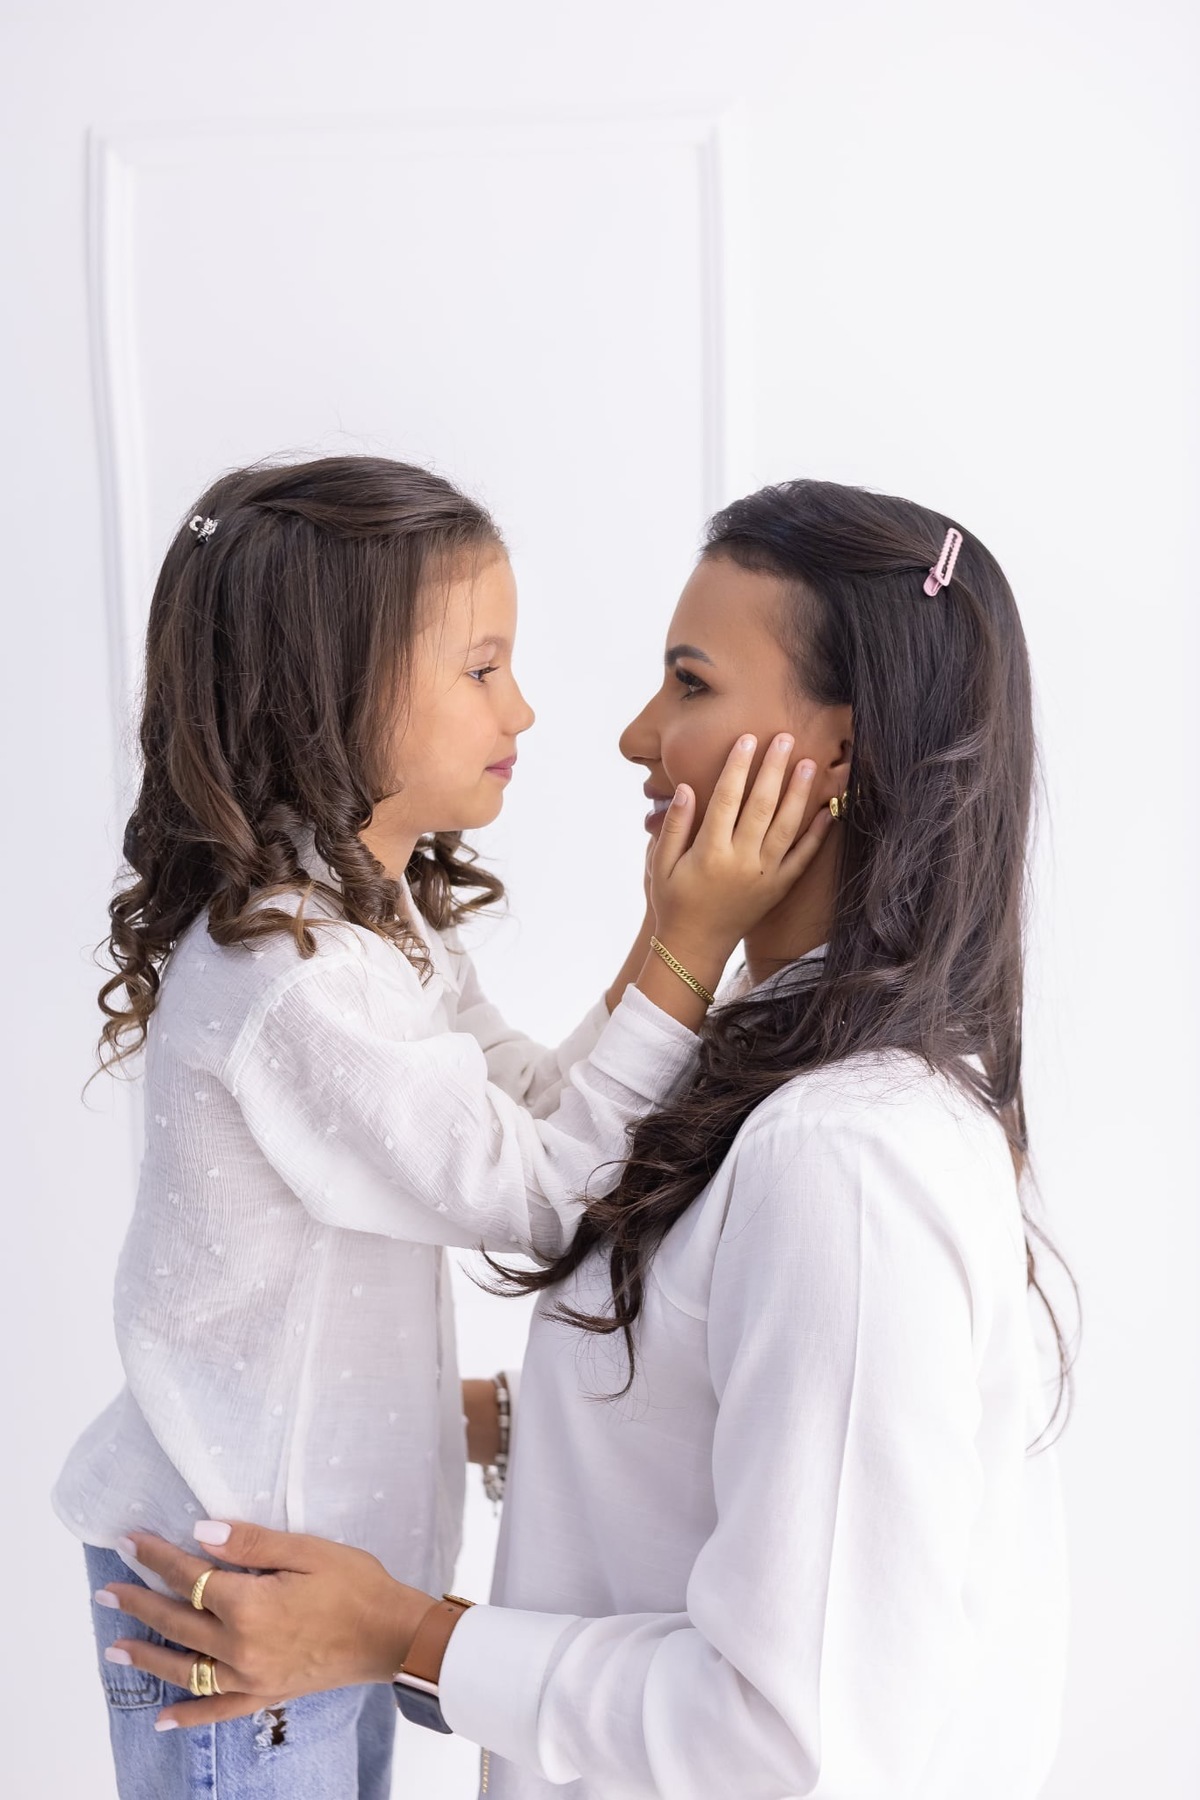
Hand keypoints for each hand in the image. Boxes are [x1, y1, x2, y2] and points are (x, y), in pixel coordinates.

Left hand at [95, 1524, 432, 1729]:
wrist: (392, 1634)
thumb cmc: (356, 1585)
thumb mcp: (306, 1550)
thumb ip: (249, 1544)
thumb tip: (199, 1533)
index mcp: (249, 1605)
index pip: (189, 1576)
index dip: (157, 1557)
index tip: (131, 1542)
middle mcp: (241, 1646)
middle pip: (177, 1621)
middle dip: (138, 1603)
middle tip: (107, 1591)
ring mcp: (251, 1675)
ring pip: (185, 1668)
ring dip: (147, 1658)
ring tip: (114, 1649)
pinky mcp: (265, 1694)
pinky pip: (218, 1710)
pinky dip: (189, 1716)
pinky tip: (163, 1718)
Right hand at [648, 734, 830, 970]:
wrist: (695, 947)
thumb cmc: (673, 902)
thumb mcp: (662, 865)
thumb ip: (675, 826)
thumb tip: (686, 789)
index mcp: (710, 852)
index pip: (726, 799)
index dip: (738, 767)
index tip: (747, 740)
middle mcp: (741, 861)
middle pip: (761, 806)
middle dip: (774, 769)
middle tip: (786, 739)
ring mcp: (764, 875)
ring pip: (786, 827)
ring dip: (799, 793)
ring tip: (809, 764)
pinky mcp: (778, 888)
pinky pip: (802, 858)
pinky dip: (817, 834)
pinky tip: (827, 810)